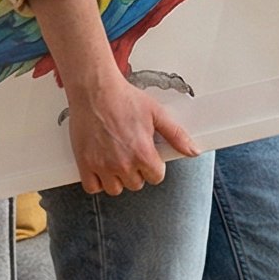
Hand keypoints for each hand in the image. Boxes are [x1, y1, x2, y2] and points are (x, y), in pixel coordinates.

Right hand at [62, 73, 198, 195]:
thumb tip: (193, 151)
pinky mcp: (84, 163)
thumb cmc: (124, 99)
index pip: (156, 177)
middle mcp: (123, 163)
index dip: (154, 167)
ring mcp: (102, 165)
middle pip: (136, 184)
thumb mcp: (157, 113)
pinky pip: (92, 188)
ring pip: (115, 189)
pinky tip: (101, 166)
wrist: (95, 90)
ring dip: (117, 178)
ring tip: (116, 160)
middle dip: (136, 172)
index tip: (148, 156)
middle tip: (131, 154)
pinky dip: (97, 181)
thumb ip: (176, 135)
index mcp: (143, 153)